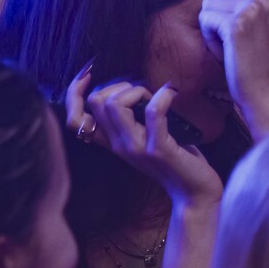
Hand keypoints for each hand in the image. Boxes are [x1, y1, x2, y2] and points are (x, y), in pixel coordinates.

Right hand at [66, 67, 221, 211]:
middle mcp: (118, 145)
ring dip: (136, 90)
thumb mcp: (145, 139)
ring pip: (115, 104)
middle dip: (118, 85)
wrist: (194, 193)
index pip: (74, 119)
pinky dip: (162, 96)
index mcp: (112, 142)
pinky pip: (153, 112)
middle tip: (141, 93)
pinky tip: (172, 93)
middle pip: (95, 101)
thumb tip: (131, 86)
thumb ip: (132, 120)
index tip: (90, 74)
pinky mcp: (158, 149)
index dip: (74, 91)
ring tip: (155, 97)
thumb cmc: (176, 161)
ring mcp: (136, 147)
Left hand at [199, 0, 268, 132]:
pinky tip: (228, 52)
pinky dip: (211, 39)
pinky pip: (208, 20)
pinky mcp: (238, 20)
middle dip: (216, 14)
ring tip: (232, 48)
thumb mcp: (245, 22)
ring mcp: (253, 7)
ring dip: (212, 30)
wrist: (262, 91)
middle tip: (235, 43)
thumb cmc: (252, 61)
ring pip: (209, 5)